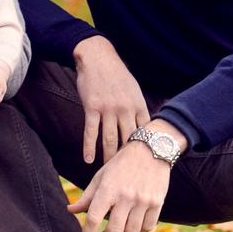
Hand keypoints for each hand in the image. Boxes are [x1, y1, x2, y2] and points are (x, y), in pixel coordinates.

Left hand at [66, 119, 183, 231]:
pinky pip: (147, 227)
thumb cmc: (121, 164)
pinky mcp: (157, 202)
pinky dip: (140, 229)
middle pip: (114, 231)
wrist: (150, 150)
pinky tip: (136, 220)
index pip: (93, 218)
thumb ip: (87, 197)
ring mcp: (142, 200)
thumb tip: (70, 210)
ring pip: (131, 231)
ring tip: (124, 221)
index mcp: (107, 189)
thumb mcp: (101, 176)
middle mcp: (125, 196)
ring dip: (125, 231)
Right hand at [73, 36, 150, 163]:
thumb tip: (144, 128)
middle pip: (128, 140)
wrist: (98, 57)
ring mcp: (108, 108)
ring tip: (107, 171)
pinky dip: (89, 147)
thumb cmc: (116, 75)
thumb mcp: (133, 89)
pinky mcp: (92, 107)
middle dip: (127, 159)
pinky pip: (90, 131)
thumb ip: (138, 108)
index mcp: (138, 105)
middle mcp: (125, 109)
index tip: (144, 164)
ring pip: (110, 139)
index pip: (144, 133)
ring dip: (108, 157)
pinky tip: (87, 159)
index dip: (144, 149)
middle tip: (126, 174)